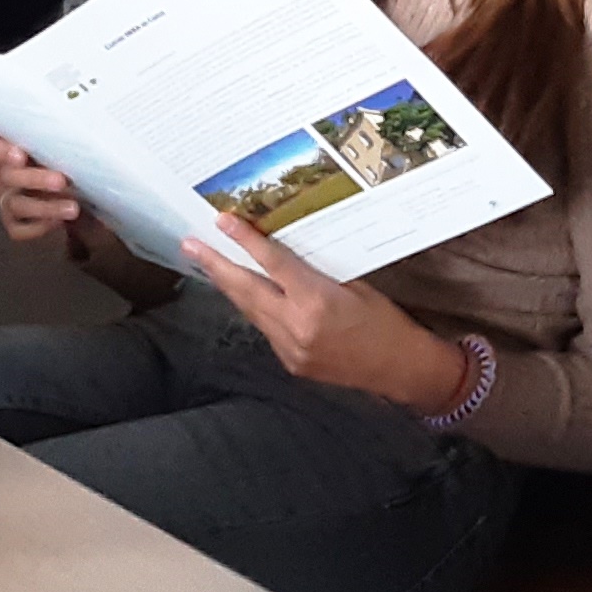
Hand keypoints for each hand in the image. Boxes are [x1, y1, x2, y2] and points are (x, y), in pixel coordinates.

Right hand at [0, 129, 84, 242]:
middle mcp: (1, 172)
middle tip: (61, 180)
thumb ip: (58, 135)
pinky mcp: (14, 222)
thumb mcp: (62, 141)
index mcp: (6, 144)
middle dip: (34, 178)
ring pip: (16, 204)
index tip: (19, 154)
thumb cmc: (69, 156)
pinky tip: (59, 222)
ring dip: (45, 206)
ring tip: (73, 207)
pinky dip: (39, 227)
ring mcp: (6, 198)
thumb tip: (77, 128)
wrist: (83, 191)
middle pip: (6, 175)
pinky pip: (19, 228)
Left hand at [180, 215, 464, 409]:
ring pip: (250, 310)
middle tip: (190, 245)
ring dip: (228, 286)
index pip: (273, 264)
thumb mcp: (355, 286)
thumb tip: (284, 254)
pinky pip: (265, 328)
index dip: (245, 241)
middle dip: (215, 265)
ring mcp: (290, 348)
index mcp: (317, 301)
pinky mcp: (290, 362)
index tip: (222, 222)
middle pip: (246, 290)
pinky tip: (243, 294)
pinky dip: (253, 308)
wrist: (401, 369)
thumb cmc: (386, 322)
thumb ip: (316, 273)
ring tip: (207, 263)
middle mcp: (297, 326)